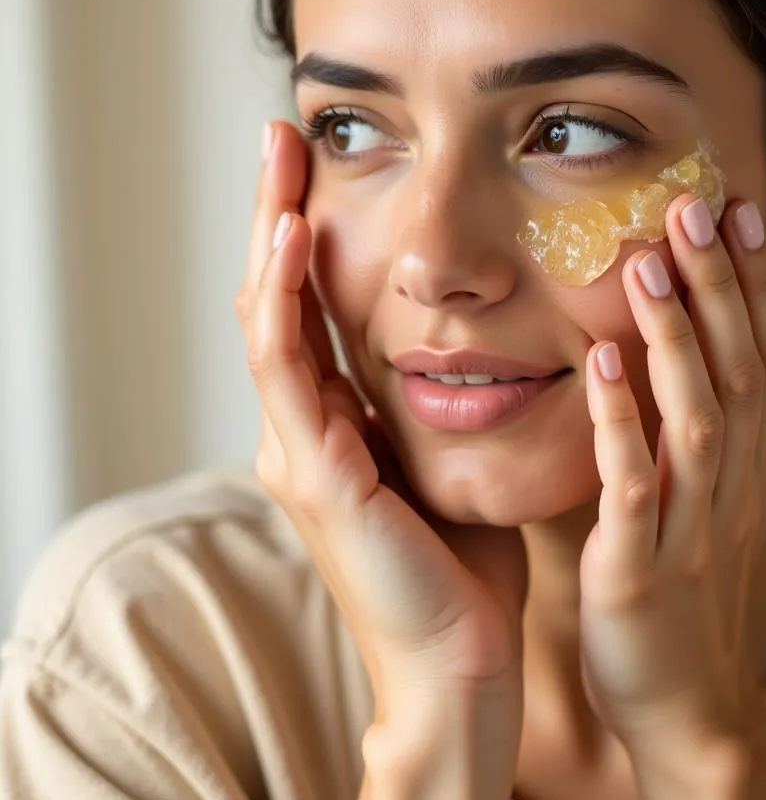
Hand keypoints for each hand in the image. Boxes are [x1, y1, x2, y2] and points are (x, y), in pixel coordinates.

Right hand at [236, 123, 526, 790]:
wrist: (460, 663)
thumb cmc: (459, 564)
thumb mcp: (442, 460)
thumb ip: (428, 405)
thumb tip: (463, 342)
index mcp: (334, 425)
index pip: (309, 310)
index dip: (307, 238)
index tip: (318, 166)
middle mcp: (303, 430)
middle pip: (276, 299)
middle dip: (276, 215)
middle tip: (283, 135)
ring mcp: (298, 452)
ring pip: (268, 321)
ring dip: (270, 237)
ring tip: (280, 160)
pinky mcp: (315, 477)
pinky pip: (289, 371)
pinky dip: (285, 301)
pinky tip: (295, 239)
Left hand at [578, 194, 765, 795]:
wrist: (685, 703)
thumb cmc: (686, 588)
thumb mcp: (709, 499)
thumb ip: (699, 427)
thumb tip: (673, 348)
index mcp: (750, 467)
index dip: (757, 284)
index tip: (739, 212)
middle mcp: (734, 488)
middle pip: (742, 371)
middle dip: (721, 286)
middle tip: (696, 207)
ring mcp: (692, 529)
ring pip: (698, 417)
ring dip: (677, 339)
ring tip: (649, 265)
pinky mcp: (641, 570)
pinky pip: (634, 486)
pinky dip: (623, 423)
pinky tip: (602, 366)